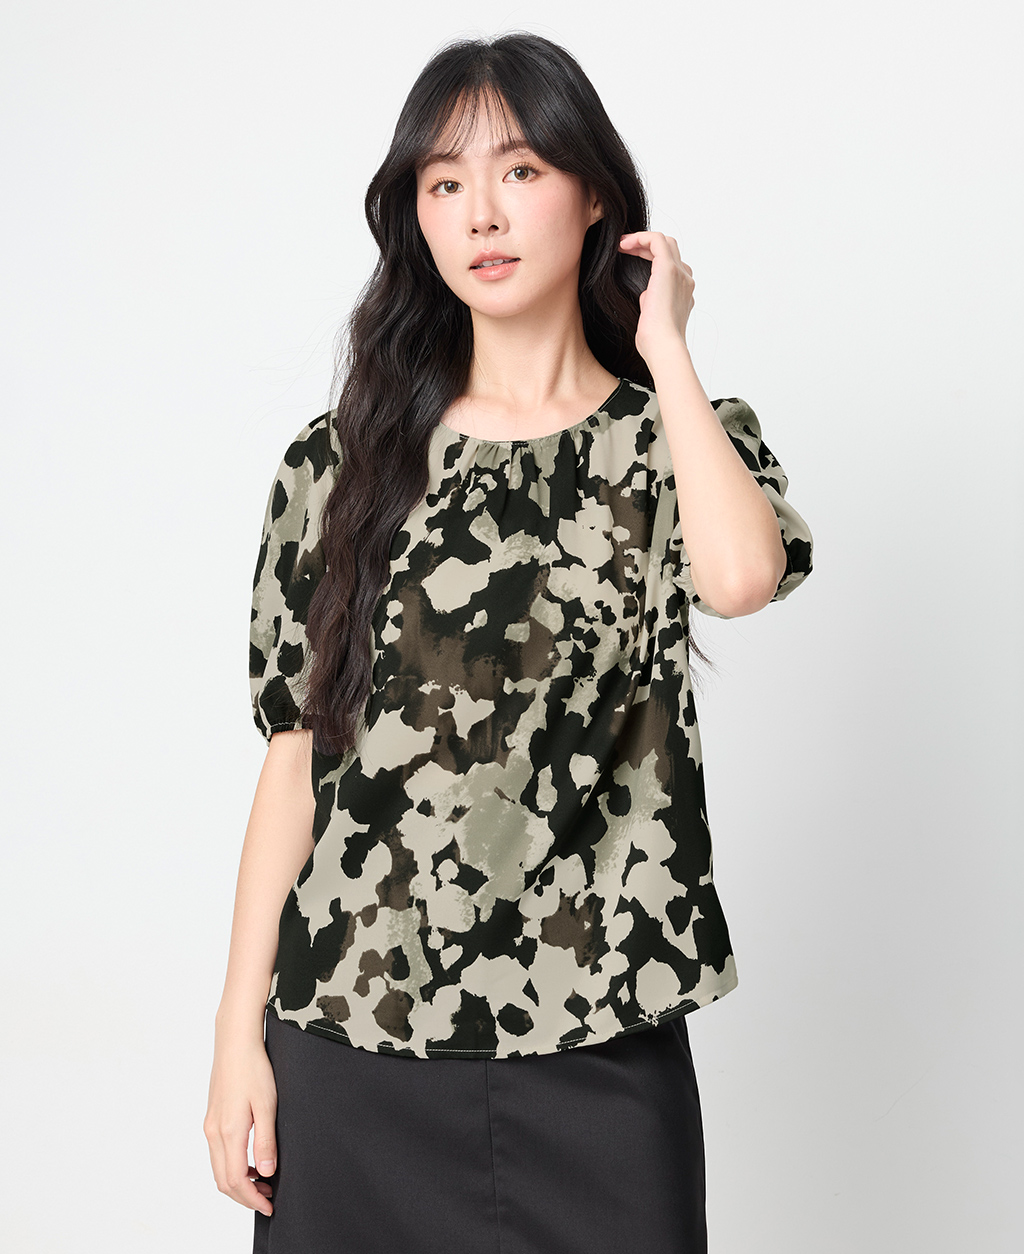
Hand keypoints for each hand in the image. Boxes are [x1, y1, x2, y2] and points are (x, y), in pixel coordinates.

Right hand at [204, 1034, 278, 1217]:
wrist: (235, 1041)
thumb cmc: (254, 1068)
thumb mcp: (268, 1104)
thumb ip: (266, 1141)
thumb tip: (265, 1174)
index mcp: (228, 1131)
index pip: (235, 1180)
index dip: (252, 1199)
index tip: (269, 1206)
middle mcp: (213, 1132)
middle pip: (223, 1181)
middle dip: (244, 1197)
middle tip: (268, 1200)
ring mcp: (210, 1125)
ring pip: (219, 1168)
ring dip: (238, 1182)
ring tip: (263, 1182)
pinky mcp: (211, 1118)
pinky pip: (218, 1153)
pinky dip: (232, 1166)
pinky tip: (251, 1161)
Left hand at [618, 231, 693, 362]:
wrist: (663, 347)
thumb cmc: (655, 342)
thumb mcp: (652, 320)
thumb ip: (651, 304)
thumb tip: (646, 296)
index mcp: (682, 294)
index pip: (671, 266)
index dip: (649, 258)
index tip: (629, 259)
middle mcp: (685, 281)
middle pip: (670, 250)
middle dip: (646, 246)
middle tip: (624, 249)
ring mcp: (680, 274)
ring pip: (665, 242)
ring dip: (642, 239)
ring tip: (622, 244)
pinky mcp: (668, 269)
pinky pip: (657, 240)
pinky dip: (640, 237)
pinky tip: (624, 244)